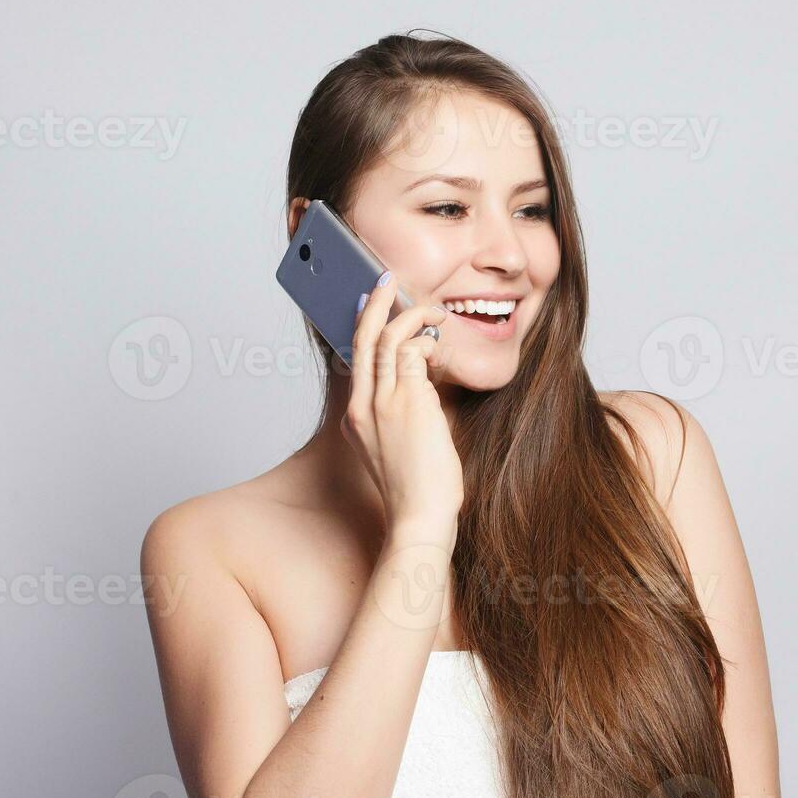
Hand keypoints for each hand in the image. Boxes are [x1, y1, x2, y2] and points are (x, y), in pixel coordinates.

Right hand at [342, 273, 461, 537]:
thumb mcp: (399, 450)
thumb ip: (403, 416)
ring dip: (412, 315)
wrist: (419, 517)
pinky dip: (427, 339)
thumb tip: (423, 385)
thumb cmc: (417, 491)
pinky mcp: (408, 400)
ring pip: (389, 338)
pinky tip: (441, 344)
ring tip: (433, 311)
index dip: (364, 332)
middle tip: (385, 280)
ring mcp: (383, 402)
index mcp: (357, 420)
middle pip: (362, 341)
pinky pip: (414, 351)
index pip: (356, 364)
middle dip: (374, 305)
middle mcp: (363, 407)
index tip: (372, 311)